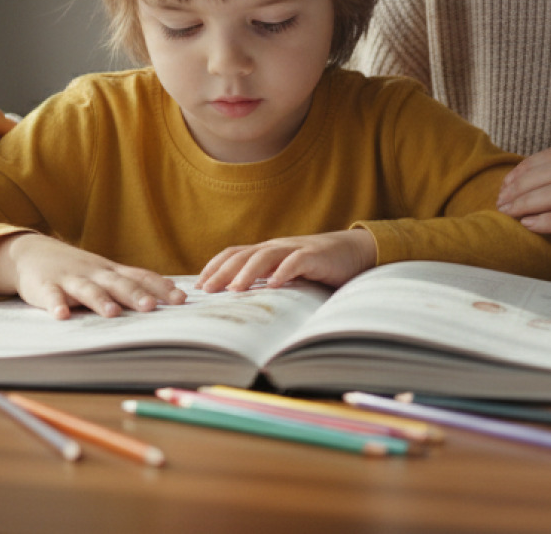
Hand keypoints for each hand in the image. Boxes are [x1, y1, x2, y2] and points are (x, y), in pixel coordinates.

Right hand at [0, 234, 184, 319]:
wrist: (32, 252)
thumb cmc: (77, 268)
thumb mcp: (106, 272)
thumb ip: (134, 281)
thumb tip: (172, 290)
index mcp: (111, 272)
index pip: (140, 277)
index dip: (160, 288)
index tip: (181, 300)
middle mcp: (94, 273)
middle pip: (117, 284)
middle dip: (135, 295)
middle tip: (151, 307)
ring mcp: (70, 279)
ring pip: (87, 290)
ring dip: (99, 301)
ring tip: (112, 312)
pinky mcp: (45, 287)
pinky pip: (51, 296)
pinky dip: (56, 304)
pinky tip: (61, 315)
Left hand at [196, 230, 377, 293]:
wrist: (353, 252)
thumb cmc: (317, 267)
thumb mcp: (286, 273)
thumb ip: (266, 281)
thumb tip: (238, 304)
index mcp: (267, 251)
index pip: (233, 254)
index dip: (214, 266)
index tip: (198, 284)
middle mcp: (277, 247)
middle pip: (243, 255)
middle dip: (222, 272)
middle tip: (206, 290)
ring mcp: (295, 249)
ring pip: (265, 256)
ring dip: (247, 272)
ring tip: (234, 289)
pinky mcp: (315, 256)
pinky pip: (296, 261)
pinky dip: (284, 271)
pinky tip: (274, 284)